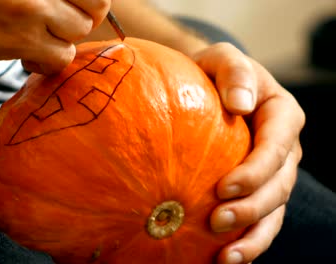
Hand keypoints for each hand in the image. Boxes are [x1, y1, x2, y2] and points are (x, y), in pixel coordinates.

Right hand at [0, 0, 110, 73]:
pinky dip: (48, 61)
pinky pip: (60, 58)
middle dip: (84, 15)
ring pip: (79, 33)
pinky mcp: (19, 40)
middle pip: (97, 4)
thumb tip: (69, 3)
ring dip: (63, 39)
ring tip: (38, 37)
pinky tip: (28, 54)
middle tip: (62, 20)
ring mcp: (31, 9)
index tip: (74, 4)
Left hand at [193, 43, 304, 263]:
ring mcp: (273, 174)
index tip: (224, 187)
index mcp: (282, 116)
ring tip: (225, 258)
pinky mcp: (256, 191)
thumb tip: (240, 104)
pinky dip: (246, 241)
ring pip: (273, 212)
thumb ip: (234, 73)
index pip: (277, 147)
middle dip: (251, 209)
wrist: (207, 88)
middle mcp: (284, 150)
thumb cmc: (212, 73)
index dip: (256, 171)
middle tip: (215, 222)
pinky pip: (258, 221)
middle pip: (278, 186)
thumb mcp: (222, 59)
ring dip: (252, 237)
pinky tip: (222, 259)